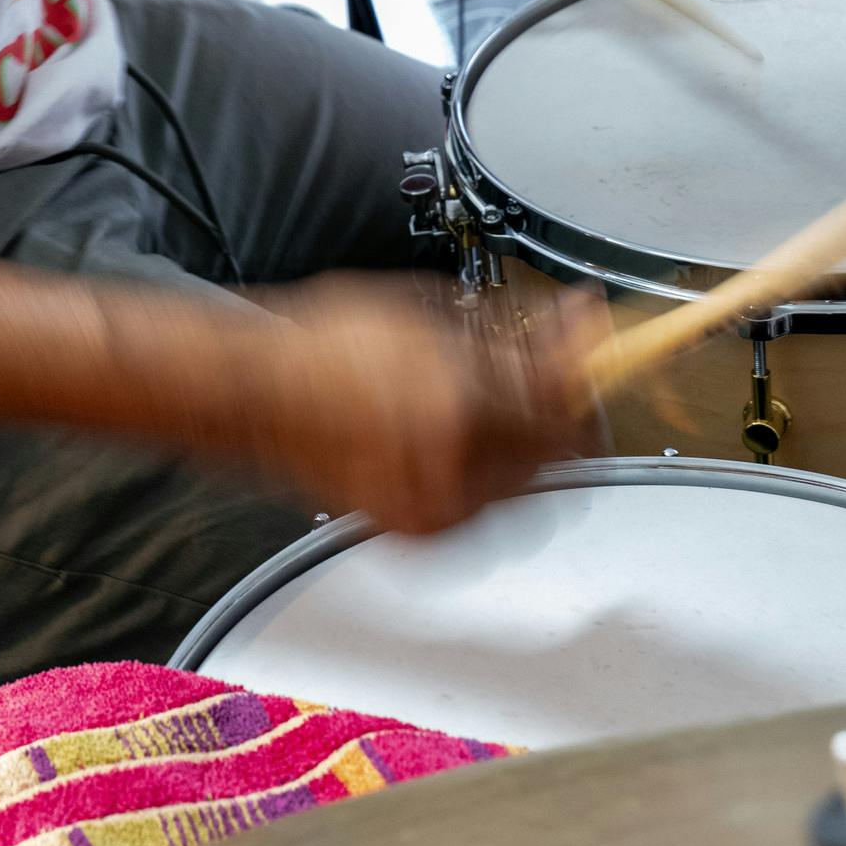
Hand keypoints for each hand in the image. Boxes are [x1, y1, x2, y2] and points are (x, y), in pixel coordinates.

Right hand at [223, 276, 601, 535]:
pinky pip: (483, 509)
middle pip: (555, 452)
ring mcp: (434, 510)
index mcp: (458, 407)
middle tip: (545, 373)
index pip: (561, 400)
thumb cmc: (323, 347)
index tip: (589, 340)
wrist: (257, 395)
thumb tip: (567, 329)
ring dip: (525, 446)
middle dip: (556, 409)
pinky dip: (486, 476)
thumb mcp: (429, 313)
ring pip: (526, 487)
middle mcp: (452, 469)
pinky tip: (457, 440)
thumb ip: (510, 330)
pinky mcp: (416, 532)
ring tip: (490, 406)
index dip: (585, 365)